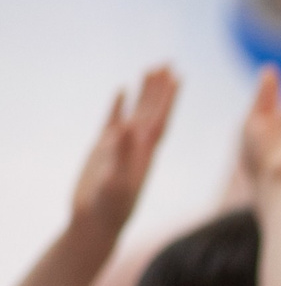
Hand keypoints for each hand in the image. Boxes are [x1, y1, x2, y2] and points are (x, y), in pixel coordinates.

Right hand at [70, 67, 178, 234]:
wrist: (96, 223)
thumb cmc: (110, 207)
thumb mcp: (117, 181)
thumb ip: (123, 155)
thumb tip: (129, 126)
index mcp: (146, 153)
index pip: (161, 119)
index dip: (169, 98)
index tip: (178, 76)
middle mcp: (137, 146)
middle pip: (152, 110)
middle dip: (160, 87)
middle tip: (168, 62)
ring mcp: (121, 145)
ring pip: (135, 111)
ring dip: (144, 92)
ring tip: (150, 68)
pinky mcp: (103, 148)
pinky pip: (113, 120)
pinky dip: (118, 104)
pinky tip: (122, 89)